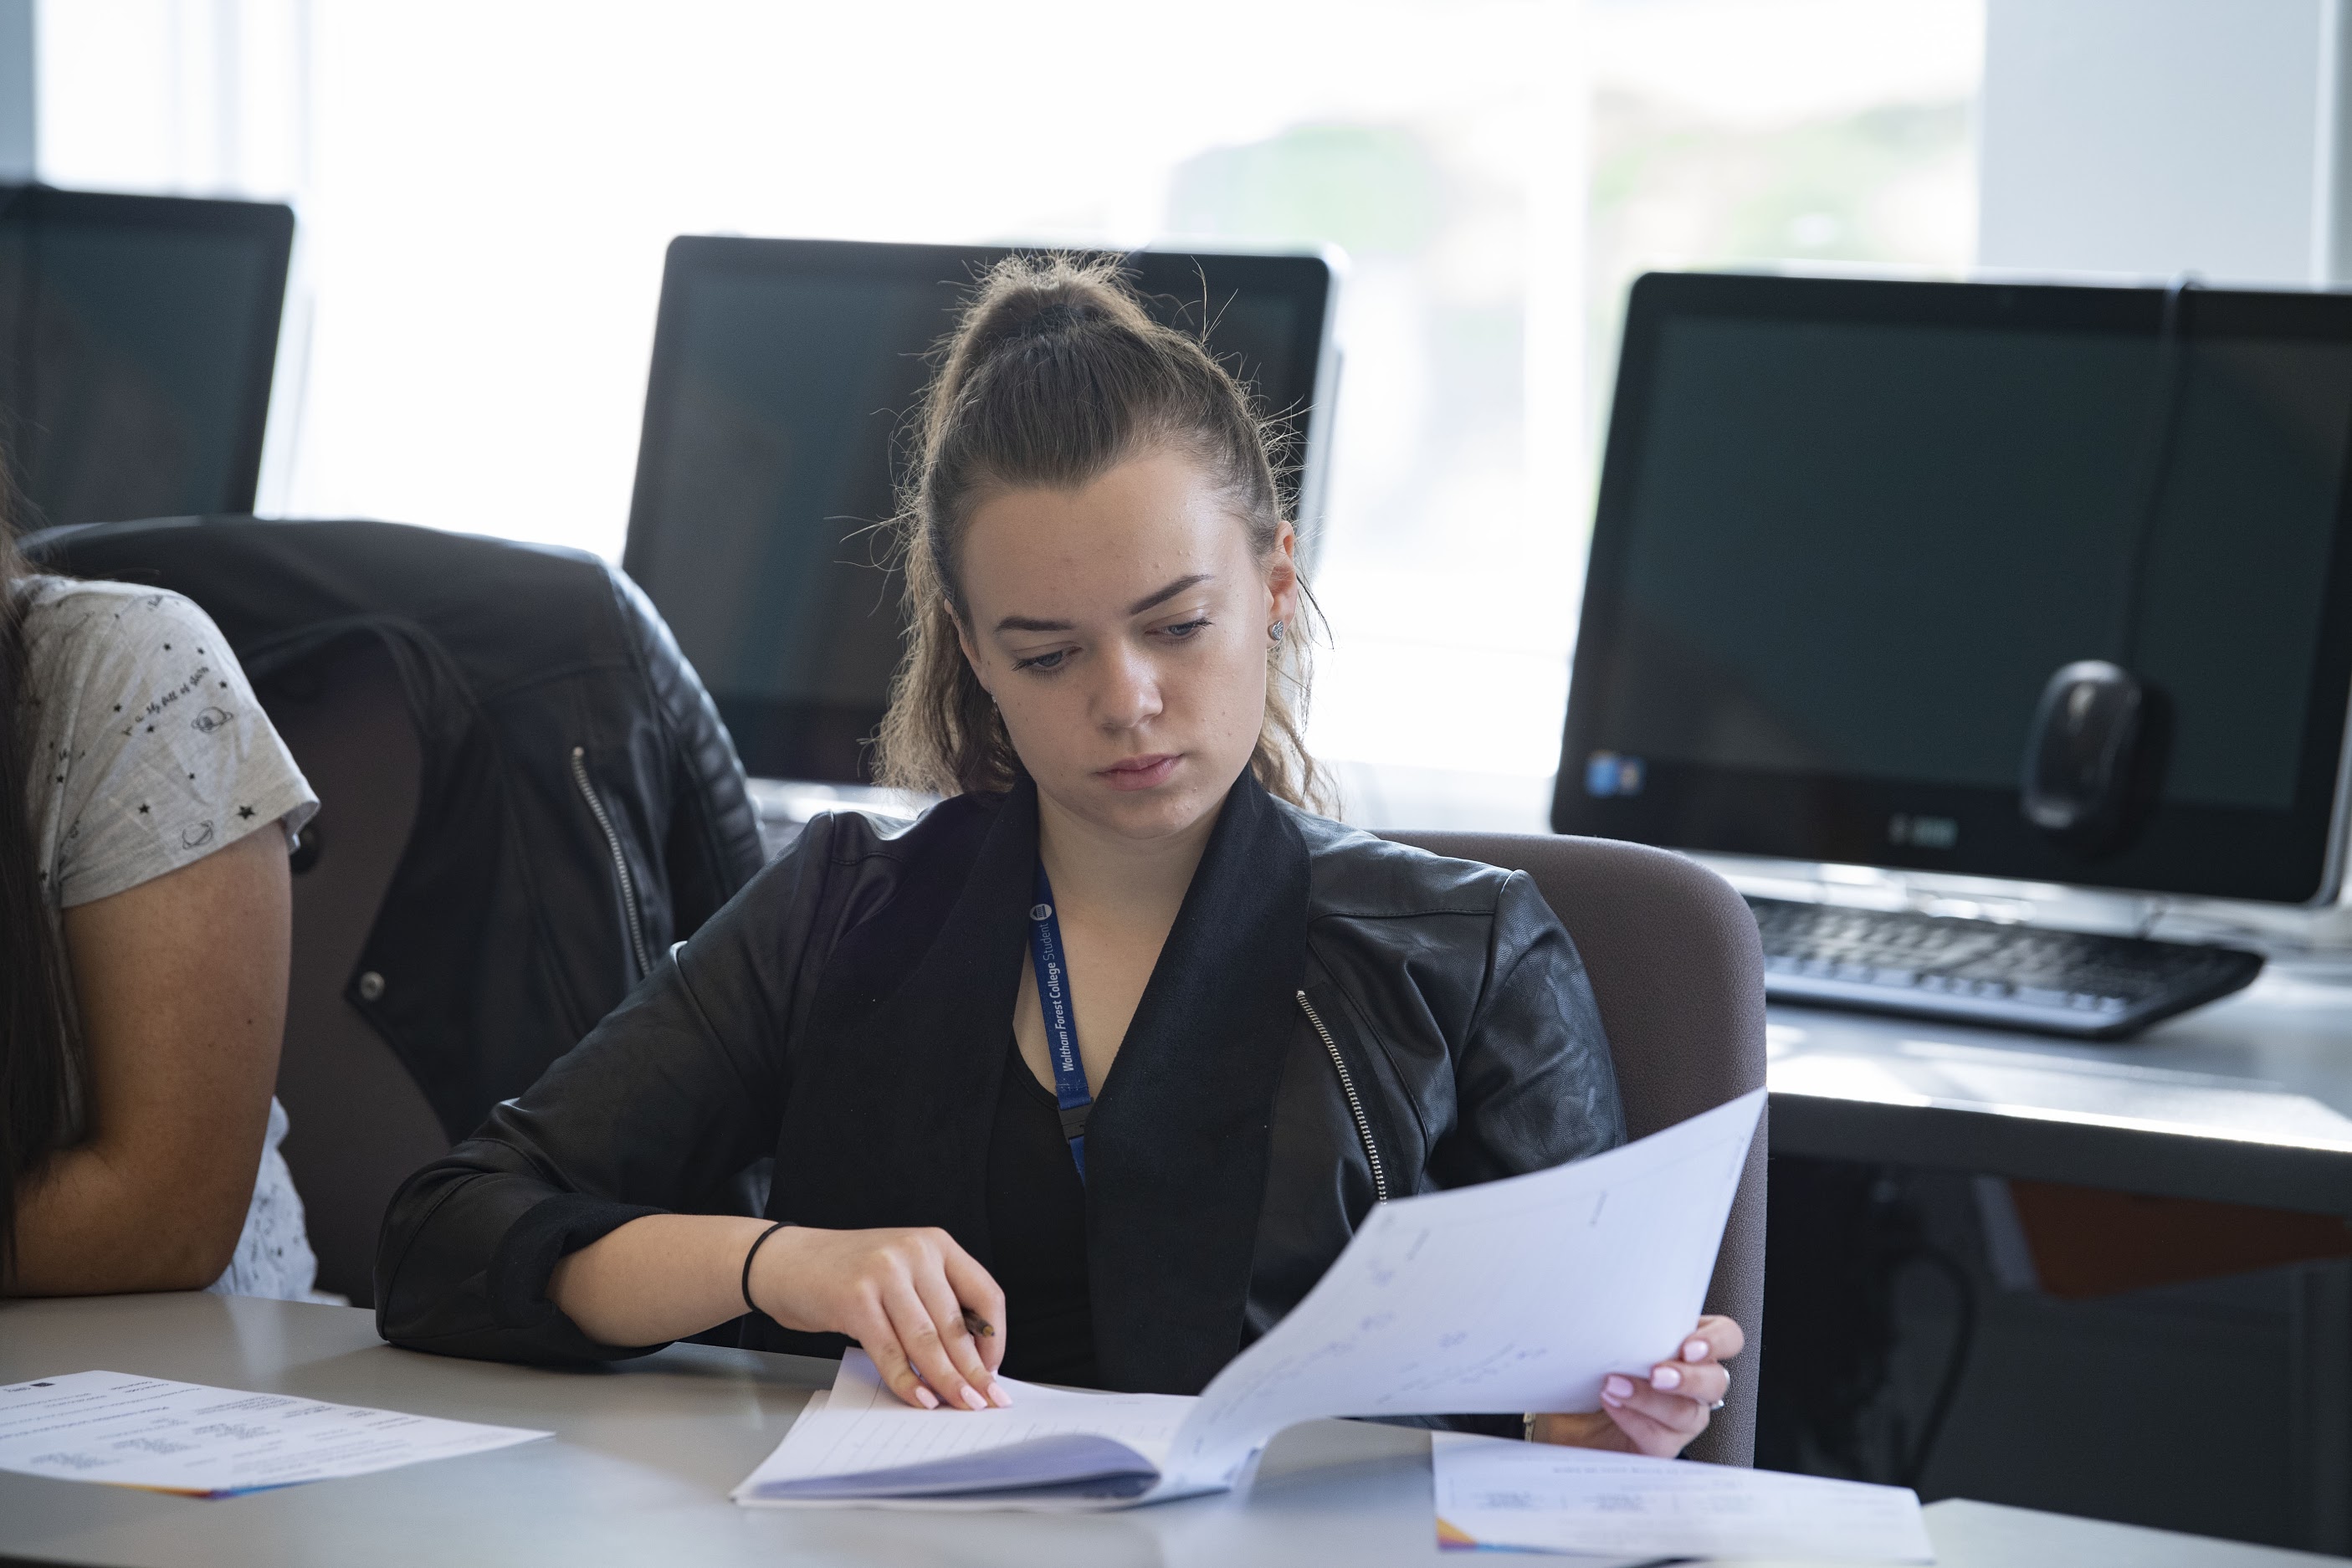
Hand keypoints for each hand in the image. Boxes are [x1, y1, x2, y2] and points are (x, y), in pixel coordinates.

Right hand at [749, 1226, 1010, 1412]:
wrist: (786, 1260)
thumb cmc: (847, 1271)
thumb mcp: (902, 1270)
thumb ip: (934, 1301)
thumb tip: (970, 1358)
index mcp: (936, 1243)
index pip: (984, 1293)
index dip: (994, 1337)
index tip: (993, 1367)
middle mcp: (914, 1253)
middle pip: (956, 1324)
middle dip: (974, 1369)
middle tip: (987, 1399)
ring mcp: (884, 1274)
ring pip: (927, 1341)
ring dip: (947, 1380)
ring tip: (961, 1404)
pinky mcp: (856, 1300)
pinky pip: (890, 1352)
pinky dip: (908, 1381)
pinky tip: (921, 1398)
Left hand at [1527, 1314, 1743, 1457]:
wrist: (1578, 1416)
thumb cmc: (1598, 1370)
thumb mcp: (1613, 1341)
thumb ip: (1626, 1328)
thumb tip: (1610, 1309)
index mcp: (1690, 1347)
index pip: (1726, 1337)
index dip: (1716, 1341)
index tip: (1689, 1347)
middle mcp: (1695, 1384)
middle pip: (1715, 1381)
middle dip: (1688, 1378)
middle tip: (1657, 1374)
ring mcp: (1683, 1418)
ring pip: (1687, 1413)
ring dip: (1650, 1399)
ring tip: (1616, 1385)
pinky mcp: (1663, 1445)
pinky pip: (1660, 1439)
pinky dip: (1633, 1420)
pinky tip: (1612, 1404)